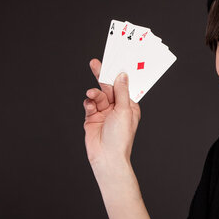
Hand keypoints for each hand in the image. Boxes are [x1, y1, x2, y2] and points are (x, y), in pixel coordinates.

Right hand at [83, 58, 140, 173]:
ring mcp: (104, 113)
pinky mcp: (92, 118)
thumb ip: (122, 91)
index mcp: (129, 106)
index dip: (117, 74)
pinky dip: (89, 103)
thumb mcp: (124, 110)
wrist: (107, 157)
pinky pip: (89, 105)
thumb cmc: (120, 138)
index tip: (113, 61)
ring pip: (97, 96)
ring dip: (94, 94)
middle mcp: (117, 108)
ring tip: (91, 95)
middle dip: (102, 76)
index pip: (122, 86)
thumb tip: (122, 75)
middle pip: (108, 88)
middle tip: (95, 63)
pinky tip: (90, 106)